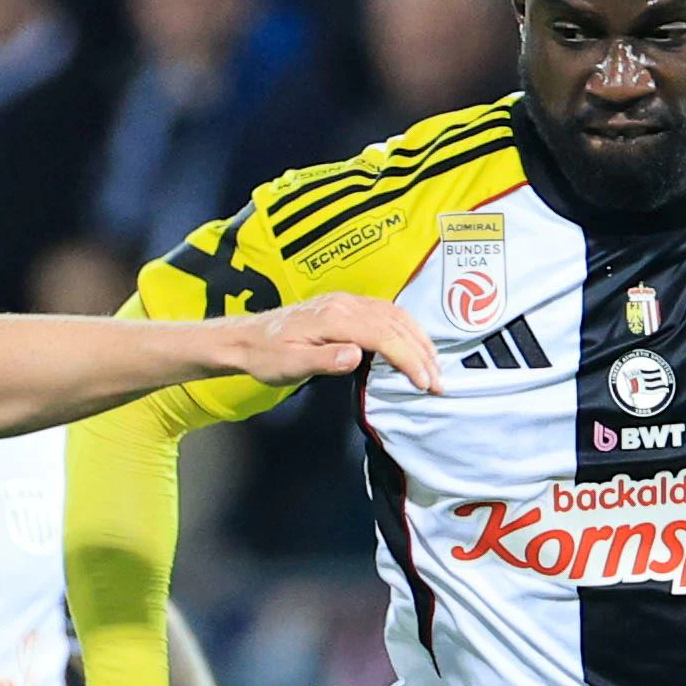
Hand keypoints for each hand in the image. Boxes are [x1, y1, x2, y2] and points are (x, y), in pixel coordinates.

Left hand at [215, 292, 442, 394]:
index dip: (408, 359)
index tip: (424, 383)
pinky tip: (413, 345)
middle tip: (438, 382)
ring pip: (395, 315)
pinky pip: (386, 313)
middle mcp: (345, 304)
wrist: (247, 338)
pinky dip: (406, 330)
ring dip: (418, 340)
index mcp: (334, 318)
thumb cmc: (266, 355)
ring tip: (433, 366)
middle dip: (422, 353)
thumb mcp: (288, 364)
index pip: (384, 335)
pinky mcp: (346, 307)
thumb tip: (356, 355)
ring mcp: (347, 302)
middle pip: (396, 324)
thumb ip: (323, 360)